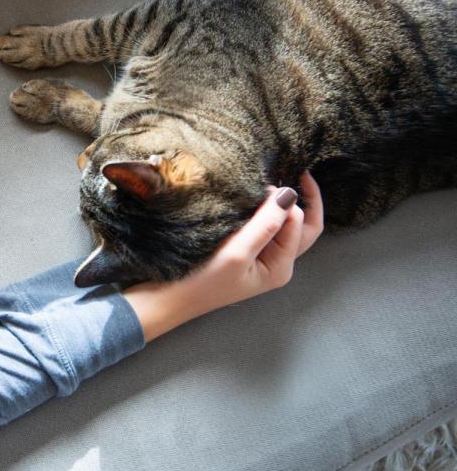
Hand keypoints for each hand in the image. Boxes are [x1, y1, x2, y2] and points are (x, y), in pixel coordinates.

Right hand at [123, 171, 323, 341]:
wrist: (167, 298)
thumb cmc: (200, 281)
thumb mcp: (236, 253)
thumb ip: (265, 225)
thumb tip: (289, 194)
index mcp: (281, 267)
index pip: (300, 225)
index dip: (287, 202)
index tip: (262, 185)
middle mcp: (276, 262)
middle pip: (303, 227)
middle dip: (304, 200)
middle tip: (296, 171)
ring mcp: (260, 257)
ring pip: (283, 225)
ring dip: (281, 205)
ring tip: (268, 182)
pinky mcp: (242, 251)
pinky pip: (263, 227)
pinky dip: (262, 212)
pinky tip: (251, 199)